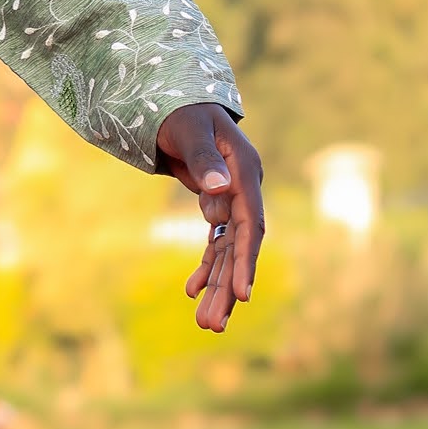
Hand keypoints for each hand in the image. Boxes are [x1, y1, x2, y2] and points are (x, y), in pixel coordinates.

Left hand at [155, 103, 264, 333]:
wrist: (176, 102)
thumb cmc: (181, 110)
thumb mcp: (189, 130)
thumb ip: (203, 158)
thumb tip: (218, 192)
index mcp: (245, 172)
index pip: (251, 224)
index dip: (247, 260)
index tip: (243, 295)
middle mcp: (243, 190)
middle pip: (240, 246)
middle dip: (227, 287)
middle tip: (213, 326)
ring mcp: (231, 200)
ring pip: (227, 251)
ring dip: (217, 286)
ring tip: (206, 324)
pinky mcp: (217, 206)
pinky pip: (215, 243)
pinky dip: (205, 267)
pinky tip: (191, 292)